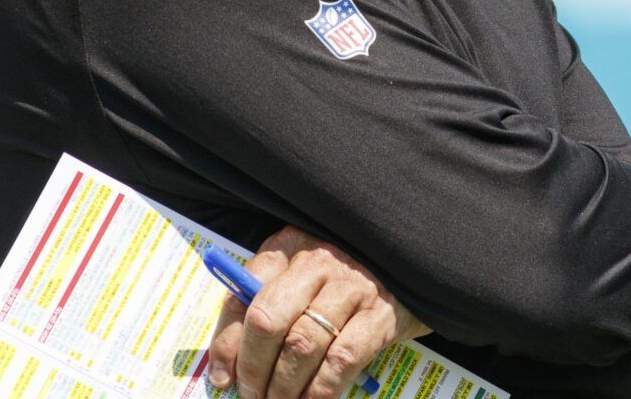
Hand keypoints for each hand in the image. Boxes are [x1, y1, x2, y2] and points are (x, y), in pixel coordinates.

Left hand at [207, 224, 428, 398]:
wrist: (406, 266)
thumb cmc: (338, 280)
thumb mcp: (297, 278)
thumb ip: (260, 308)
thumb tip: (224, 368)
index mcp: (287, 247)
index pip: (242, 296)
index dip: (227, 344)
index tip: (225, 379)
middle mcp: (317, 262)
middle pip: (269, 320)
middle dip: (254, 369)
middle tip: (253, 396)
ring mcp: (352, 286)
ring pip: (302, 345)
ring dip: (284, 387)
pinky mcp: (381, 314)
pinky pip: (342, 360)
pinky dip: (321, 390)